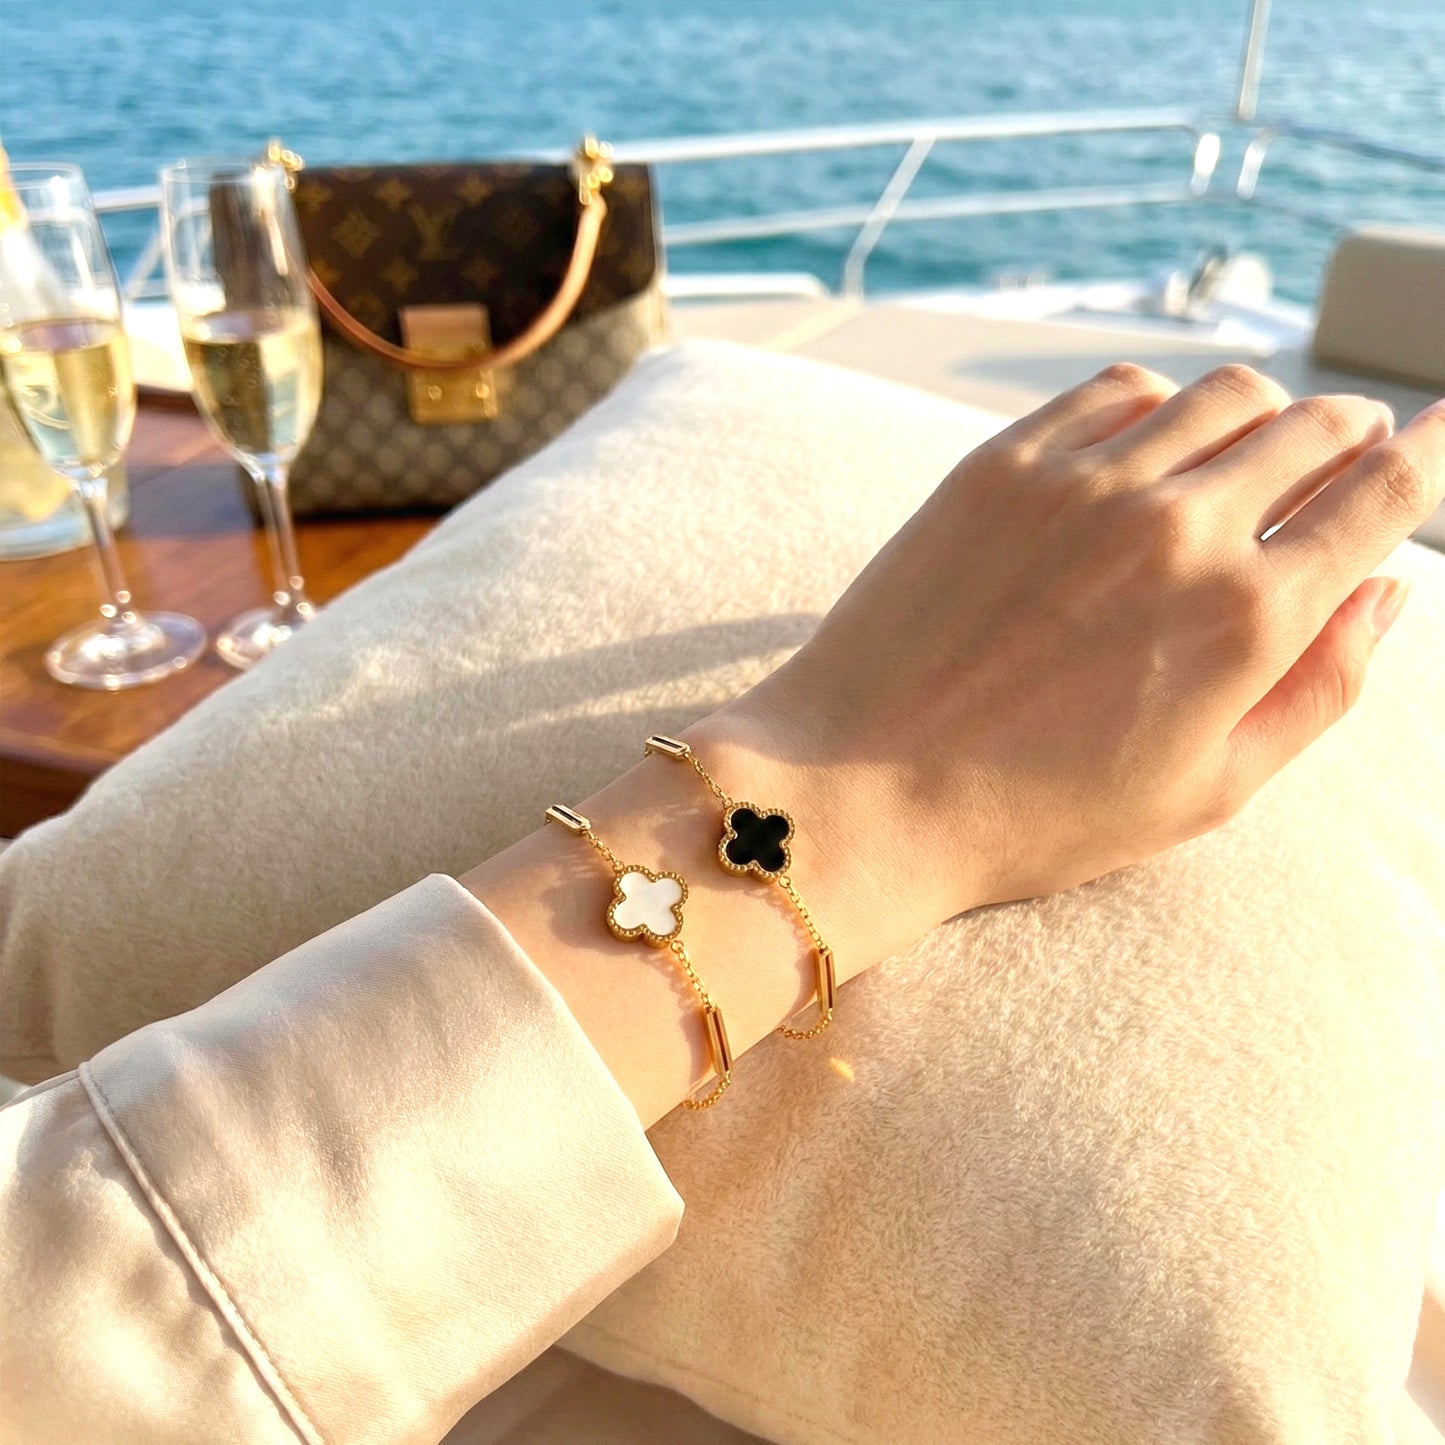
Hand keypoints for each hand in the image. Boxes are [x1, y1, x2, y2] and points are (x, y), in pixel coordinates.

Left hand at [700, 363, 1444, 966]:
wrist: (858, 787)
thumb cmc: (1031, 814)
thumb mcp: (1205, 791)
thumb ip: (1318, 688)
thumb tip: (1387, 588)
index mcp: (1247, 618)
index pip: (1386, 492)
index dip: (1434, 453)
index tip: (1442, 433)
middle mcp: (1180, 528)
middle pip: (1316, 423)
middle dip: (1349, 437)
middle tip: (1335, 465)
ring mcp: (1085, 482)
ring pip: (1226, 390)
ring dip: (1258, 416)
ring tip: (1237, 462)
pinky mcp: (1002, 462)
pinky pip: (1119, 388)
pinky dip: (1156, 406)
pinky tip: (1140, 454)